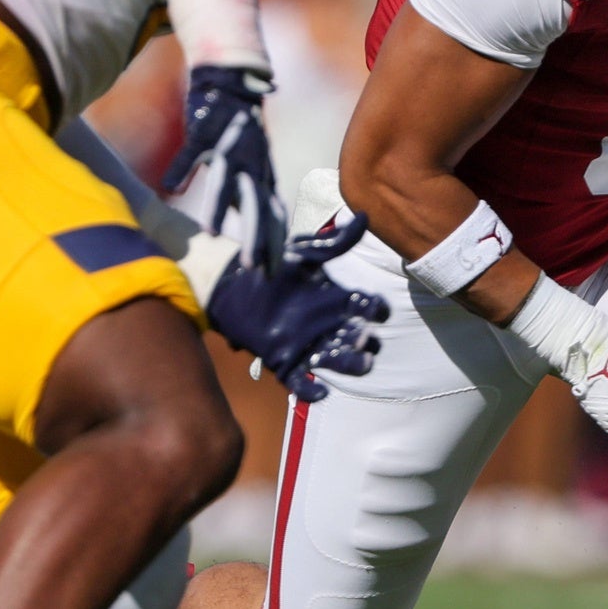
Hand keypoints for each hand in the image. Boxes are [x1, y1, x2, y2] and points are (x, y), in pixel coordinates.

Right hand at [165, 64, 287, 268]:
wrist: (230, 83)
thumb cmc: (241, 133)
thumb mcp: (255, 167)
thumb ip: (255, 197)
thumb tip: (258, 231)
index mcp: (261, 177)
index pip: (272, 216)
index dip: (272, 243)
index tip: (271, 273)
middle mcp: (249, 165)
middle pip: (255, 205)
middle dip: (255, 236)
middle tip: (252, 268)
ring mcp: (228, 148)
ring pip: (225, 181)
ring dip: (218, 207)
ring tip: (211, 234)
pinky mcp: (204, 131)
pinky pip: (192, 151)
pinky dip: (183, 167)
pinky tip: (172, 186)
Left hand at [203, 212, 389, 403]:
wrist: (231, 288)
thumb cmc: (272, 267)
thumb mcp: (304, 252)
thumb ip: (335, 242)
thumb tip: (365, 216)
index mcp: (336, 300)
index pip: (367, 308)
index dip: (375, 309)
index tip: (376, 308)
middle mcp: (327, 325)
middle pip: (358, 339)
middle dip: (366, 341)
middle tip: (365, 336)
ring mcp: (308, 346)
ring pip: (339, 362)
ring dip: (352, 364)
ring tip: (361, 362)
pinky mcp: (285, 363)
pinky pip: (302, 384)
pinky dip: (312, 392)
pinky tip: (320, 392)